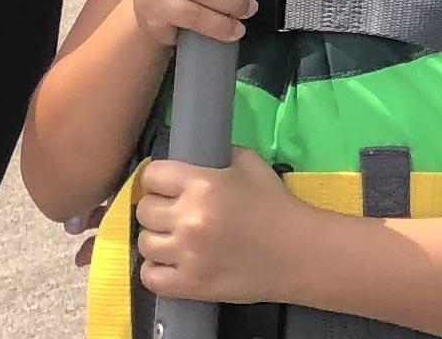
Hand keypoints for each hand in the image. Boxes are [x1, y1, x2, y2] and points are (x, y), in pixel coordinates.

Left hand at [131, 149, 308, 304]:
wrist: (297, 252)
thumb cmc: (275, 204)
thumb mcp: (249, 162)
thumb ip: (218, 154)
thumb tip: (194, 155)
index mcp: (201, 185)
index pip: (152, 176)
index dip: (158, 179)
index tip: (167, 186)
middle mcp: (188, 219)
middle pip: (144, 210)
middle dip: (157, 208)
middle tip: (172, 212)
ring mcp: (188, 255)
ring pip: (144, 243)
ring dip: (156, 238)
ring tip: (172, 238)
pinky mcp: (192, 286)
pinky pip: (150, 277)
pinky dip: (156, 270)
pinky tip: (170, 262)